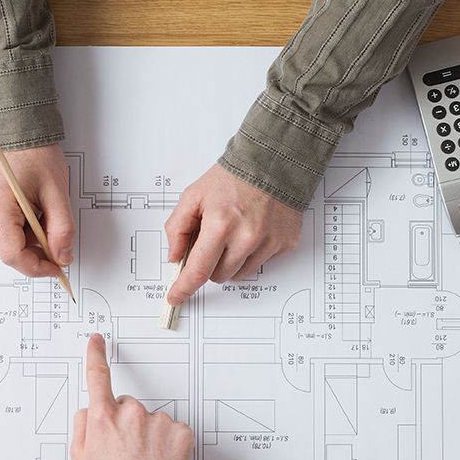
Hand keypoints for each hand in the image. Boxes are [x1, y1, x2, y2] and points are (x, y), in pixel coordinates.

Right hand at [0, 143, 74, 277]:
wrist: (20, 135)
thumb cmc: (35, 154)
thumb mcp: (57, 193)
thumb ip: (62, 229)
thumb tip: (62, 256)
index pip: (12, 253)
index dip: (36, 267)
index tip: (55, 267)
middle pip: (7, 252)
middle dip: (35, 254)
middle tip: (57, 244)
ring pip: (5, 244)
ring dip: (29, 242)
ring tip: (43, 218)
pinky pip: (2, 232)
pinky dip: (21, 232)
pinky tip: (32, 216)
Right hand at [70, 334, 191, 459]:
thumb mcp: (81, 459)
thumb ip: (82, 425)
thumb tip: (90, 408)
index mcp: (103, 419)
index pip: (98, 377)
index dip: (95, 355)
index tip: (97, 340)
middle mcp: (131, 414)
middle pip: (128, 405)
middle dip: (126, 423)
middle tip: (125, 453)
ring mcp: (159, 422)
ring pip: (151, 419)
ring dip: (148, 435)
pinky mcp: (181, 432)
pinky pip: (172, 429)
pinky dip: (168, 442)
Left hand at [164, 163, 302, 304]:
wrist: (273, 163)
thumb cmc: (233, 178)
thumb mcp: (194, 195)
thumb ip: (178, 227)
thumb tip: (174, 256)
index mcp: (220, 224)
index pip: (198, 269)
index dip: (184, 287)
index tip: (175, 297)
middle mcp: (247, 237)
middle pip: (218, 276)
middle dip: (210, 264)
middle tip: (212, 241)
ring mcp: (268, 243)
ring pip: (239, 275)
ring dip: (230, 262)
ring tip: (234, 234)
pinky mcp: (285, 244)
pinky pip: (260, 264)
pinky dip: (252, 254)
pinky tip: (253, 232)